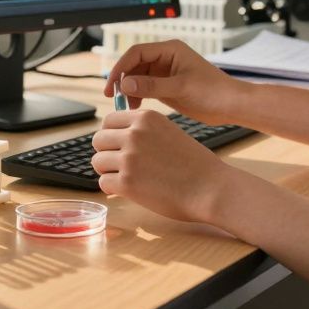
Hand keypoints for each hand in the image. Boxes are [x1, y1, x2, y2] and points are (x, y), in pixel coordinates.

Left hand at [91, 109, 234, 222]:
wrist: (210, 188)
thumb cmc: (194, 164)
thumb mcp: (168, 132)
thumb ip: (143, 131)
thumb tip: (116, 138)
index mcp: (145, 118)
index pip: (108, 121)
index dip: (110, 136)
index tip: (118, 147)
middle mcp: (134, 134)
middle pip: (98, 140)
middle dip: (106, 153)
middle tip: (120, 166)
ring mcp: (129, 157)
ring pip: (97, 162)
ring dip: (108, 172)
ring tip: (127, 178)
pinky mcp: (127, 182)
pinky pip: (103, 183)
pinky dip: (112, 189)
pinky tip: (129, 190)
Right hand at [103, 39, 245, 125]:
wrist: (232, 106)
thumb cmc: (213, 91)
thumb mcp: (180, 88)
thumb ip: (152, 86)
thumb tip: (125, 84)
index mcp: (170, 49)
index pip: (136, 53)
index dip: (121, 67)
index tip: (112, 85)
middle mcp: (166, 58)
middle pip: (135, 64)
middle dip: (123, 80)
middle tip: (114, 98)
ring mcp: (166, 72)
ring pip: (138, 77)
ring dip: (129, 90)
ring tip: (126, 106)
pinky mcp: (167, 86)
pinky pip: (146, 88)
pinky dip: (138, 96)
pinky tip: (136, 107)